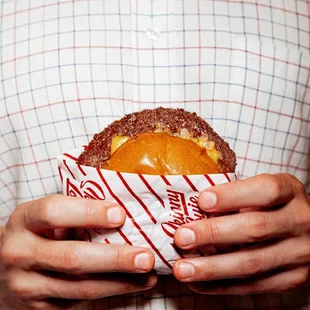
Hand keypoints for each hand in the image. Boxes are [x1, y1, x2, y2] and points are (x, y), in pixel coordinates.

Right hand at [0, 195, 155, 308]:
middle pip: (71, 257)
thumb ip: (74, 211)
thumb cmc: (35, 233)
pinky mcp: (39, 308)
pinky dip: (110, 292)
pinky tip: (132, 284)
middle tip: (145, 256)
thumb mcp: (45, 216)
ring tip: (148, 273)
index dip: (89, 212)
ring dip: (120, 282)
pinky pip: (79, 302)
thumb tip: (121, 211)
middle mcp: (20, 253)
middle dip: (114, 258)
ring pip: (80, 287)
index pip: (54, 212)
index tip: (120, 215)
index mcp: (24, 220)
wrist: (1, 269)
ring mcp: (27, 285)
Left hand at [173, 173, 309, 293]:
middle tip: (182, 238)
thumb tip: (190, 207)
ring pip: (253, 263)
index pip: (265, 190)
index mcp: (290, 191)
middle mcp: (299, 221)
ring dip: (212, 268)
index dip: (232, 196)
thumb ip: (235, 194)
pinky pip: (255, 286)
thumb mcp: (261, 190)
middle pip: (256, 228)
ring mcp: (299, 253)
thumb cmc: (271, 204)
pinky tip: (198, 283)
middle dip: (213, 234)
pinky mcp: (293, 278)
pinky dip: (222, 286)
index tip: (202, 201)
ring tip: (182, 268)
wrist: (307, 230)